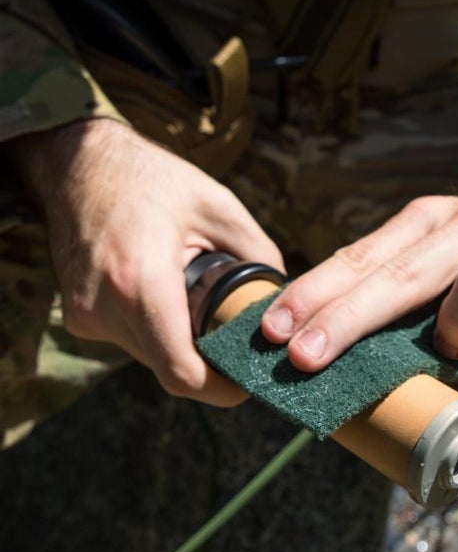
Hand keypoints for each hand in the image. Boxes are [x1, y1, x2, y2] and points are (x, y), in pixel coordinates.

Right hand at [12, 118, 282, 403]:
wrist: (79, 163)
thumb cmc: (153, 178)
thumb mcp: (219, 205)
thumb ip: (259, 253)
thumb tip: (286, 299)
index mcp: (141, 281)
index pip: (181, 372)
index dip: (220, 388)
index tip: (248, 382)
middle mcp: (105, 307)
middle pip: (169, 368)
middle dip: (206, 363)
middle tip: (238, 341)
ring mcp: (85, 315)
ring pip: (148, 357)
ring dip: (179, 345)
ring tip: (202, 307)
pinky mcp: (77, 317)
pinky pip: (129, 340)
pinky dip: (155, 330)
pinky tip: (171, 297)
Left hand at [261, 192, 457, 370]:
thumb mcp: (433, 264)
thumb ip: (395, 300)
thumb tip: (330, 357)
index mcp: (420, 224)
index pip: (358, 258)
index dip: (314, 293)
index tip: (271, 330)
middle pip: (401, 271)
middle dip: (348, 316)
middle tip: (305, 356)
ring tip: (454, 344)